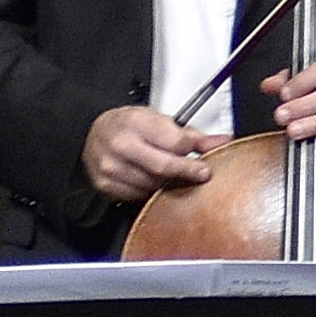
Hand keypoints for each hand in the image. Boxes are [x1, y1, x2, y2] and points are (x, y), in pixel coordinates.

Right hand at [81, 103, 219, 209]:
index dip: (192, 151)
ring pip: (153, 185)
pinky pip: (138, 196)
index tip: (203, 157)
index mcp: (136, 122)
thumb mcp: (158, 120)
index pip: (174, 143)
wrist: (94, 133)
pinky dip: (150, 192)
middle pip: (164, 167)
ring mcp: (111, 167)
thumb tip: (222, 141)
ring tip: (173, 176)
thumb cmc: (127, 126)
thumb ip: (191, 134)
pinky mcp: (106, 186)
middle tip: (201, 173)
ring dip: (168, 184)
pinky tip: (153, 182)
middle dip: (186, 172)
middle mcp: (121, 145)